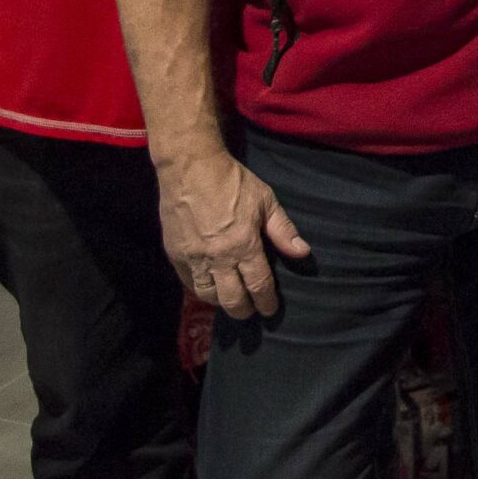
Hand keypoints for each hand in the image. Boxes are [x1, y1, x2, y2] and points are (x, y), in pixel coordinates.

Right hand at [155, 145, 310, 318]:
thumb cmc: (233, 182)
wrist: (191, 168)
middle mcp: (218, 258)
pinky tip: (209, 286)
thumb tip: (302, 252)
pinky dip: (200, 289)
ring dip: (221, 301)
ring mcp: (194, 258)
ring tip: (230, 298)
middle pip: (232, 299)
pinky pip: (188, 283)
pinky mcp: (175, 254)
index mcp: (244, 245)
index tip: (270, 309)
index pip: (259, 285)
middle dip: (244, 310)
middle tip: (250, 310)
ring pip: (208, 295)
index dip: (266, 302)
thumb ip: (283, 230)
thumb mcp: (266, 200)